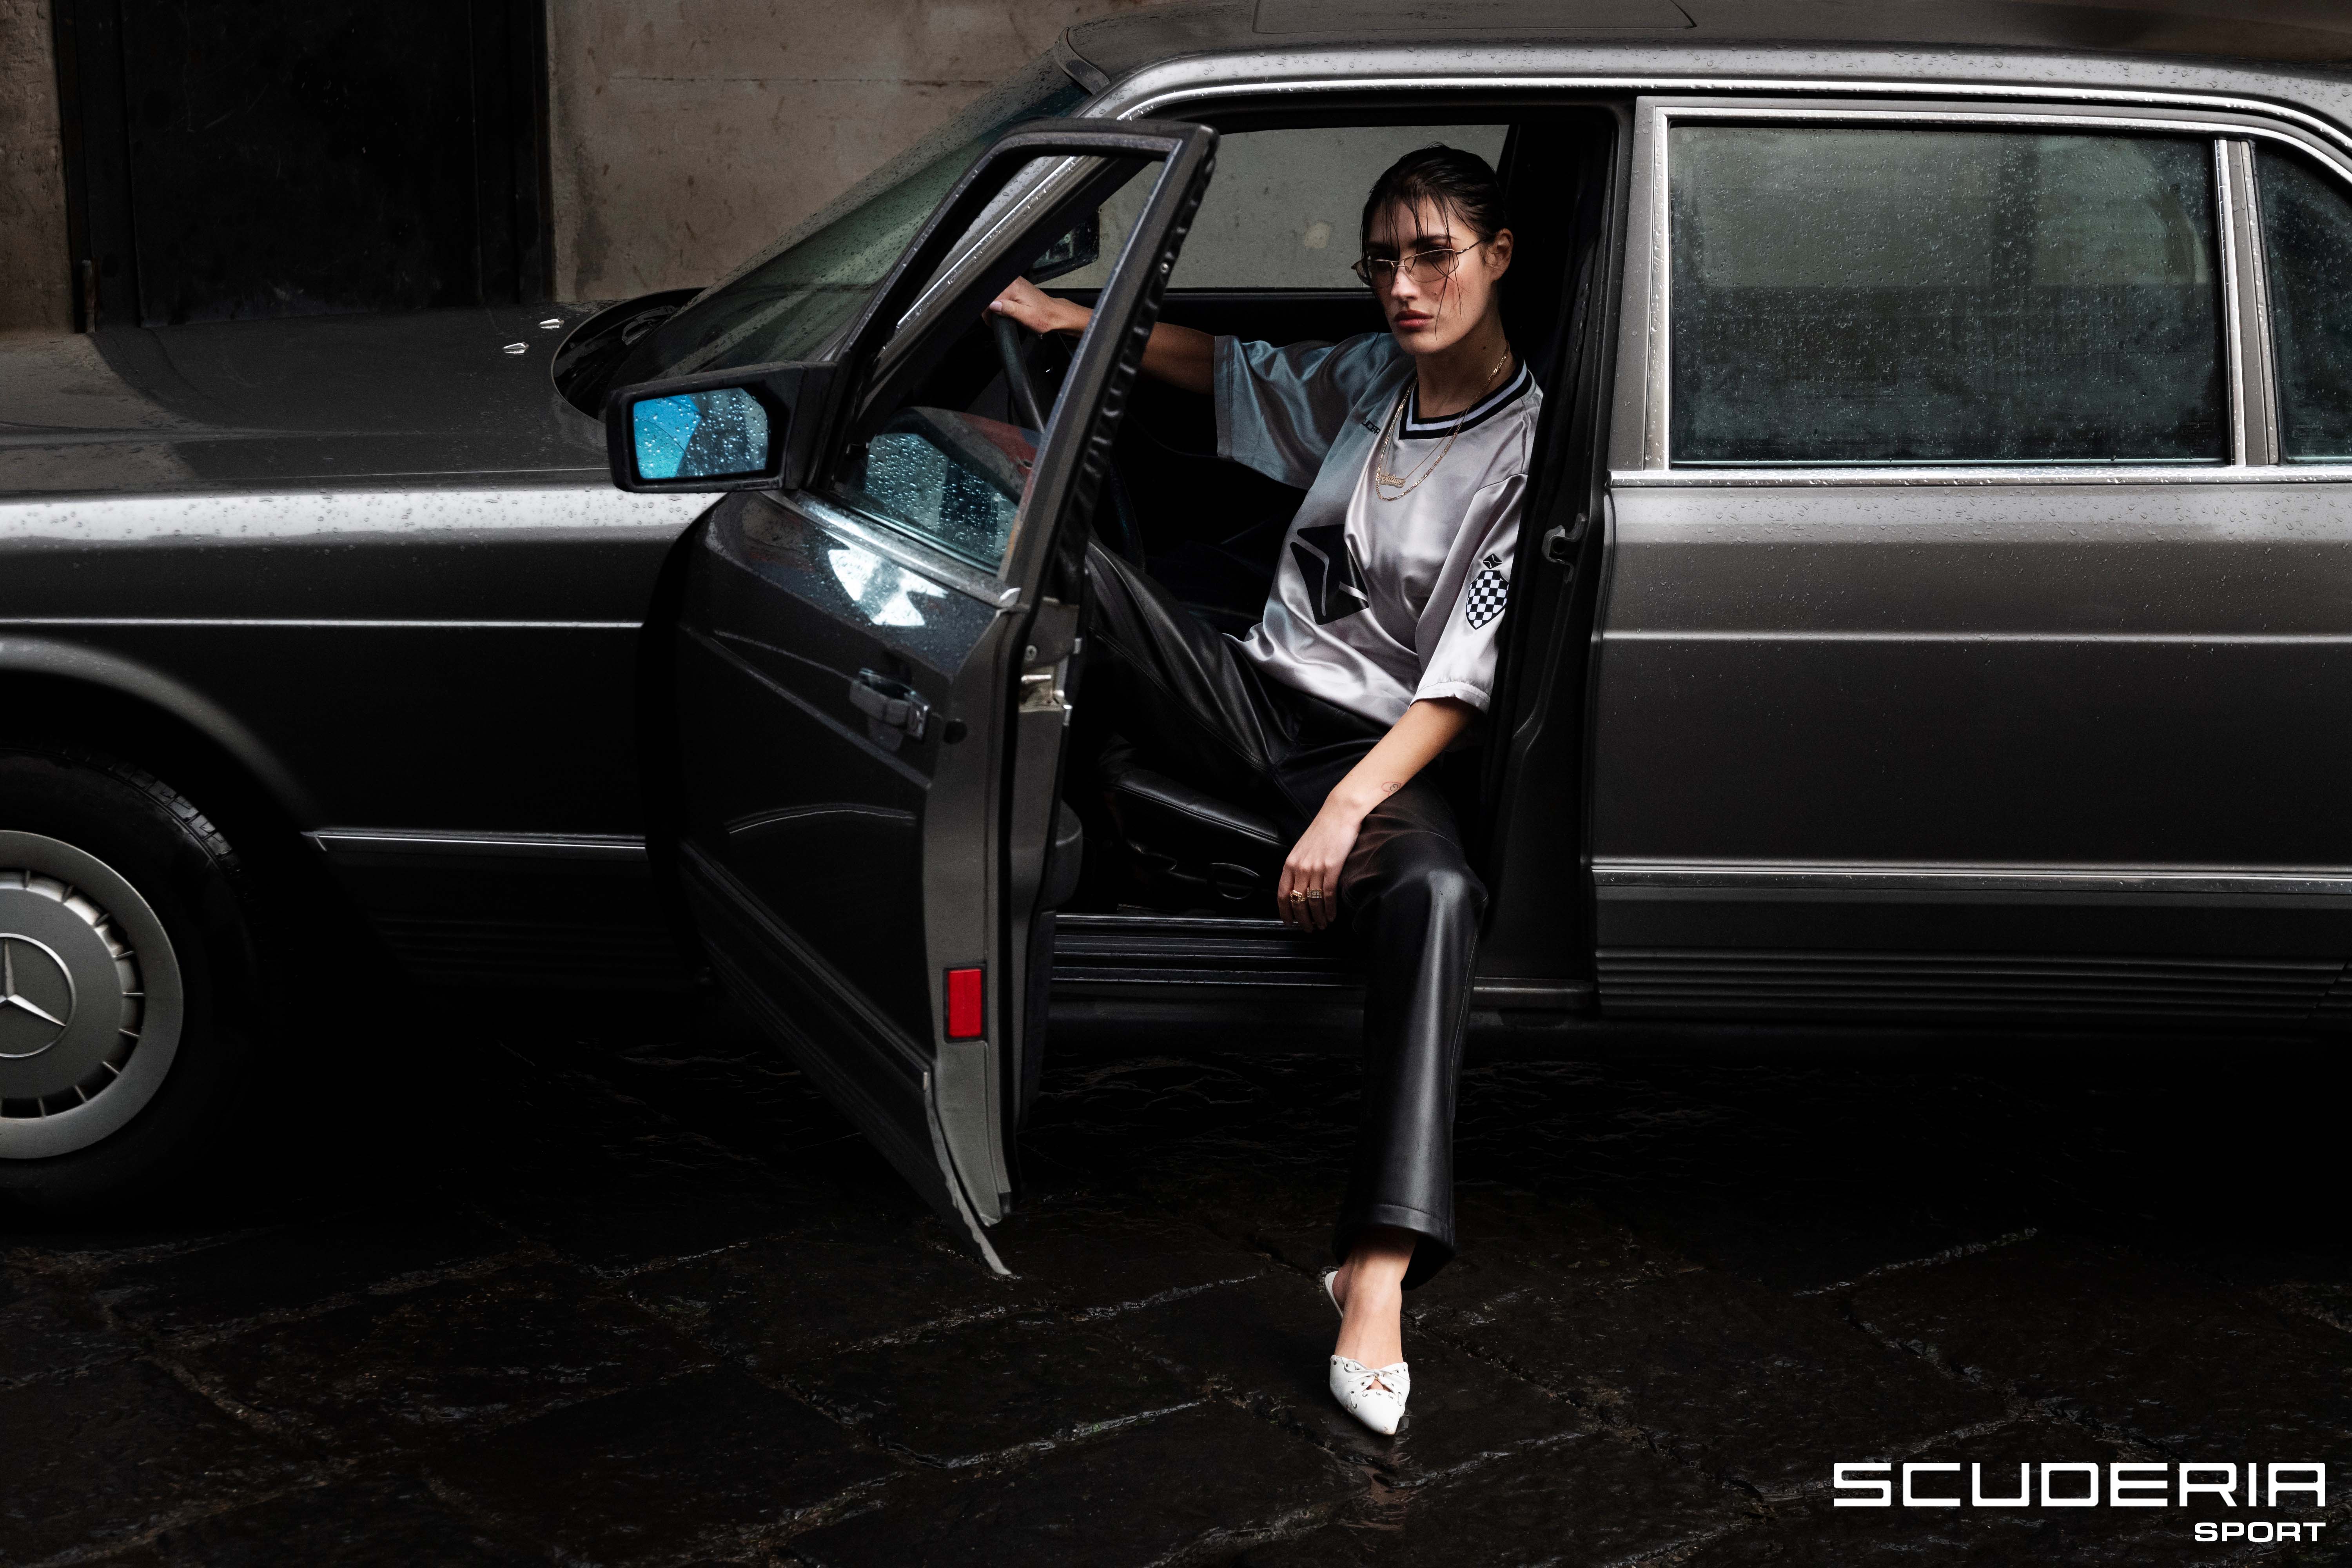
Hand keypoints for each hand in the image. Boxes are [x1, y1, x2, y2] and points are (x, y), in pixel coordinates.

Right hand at [988, 277, 1088, 336]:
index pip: (989, 298)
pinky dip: (1001, 303)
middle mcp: (1013, 281)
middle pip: (990, 295)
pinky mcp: (1015, 286)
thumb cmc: (1043, 316)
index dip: (987, 313)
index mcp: (1013, 286)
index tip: (992, 322)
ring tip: (1004, 315)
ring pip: (994, 294)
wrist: (1055, 314)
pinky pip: (1001, 294)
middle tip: (999, 320)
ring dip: (995, 306)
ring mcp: (1014, 282)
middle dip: (991, 309)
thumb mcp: (1025, 316)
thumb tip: (992, 305)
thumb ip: (1008, 309)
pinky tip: (1006, 310)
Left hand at [1277, 798, 1364, 932]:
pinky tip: (1331, 916)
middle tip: (1308, 929)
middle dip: (1302, 920)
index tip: (1289, 923)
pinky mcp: (1332, 867)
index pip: (1282, 894)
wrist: (1341, 812)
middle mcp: (1300, 867)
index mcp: (1291, 862)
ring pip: (1312, 901)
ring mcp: (1315, 867)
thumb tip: (1301, 885)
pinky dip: (1329, 909)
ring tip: (1322, 926)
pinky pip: (1327, 895)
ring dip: (1317, 918)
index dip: (1284, 912)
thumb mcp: (1304, 847)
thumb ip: (1300, 865)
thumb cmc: (1325, 829)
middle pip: (1297, 901)